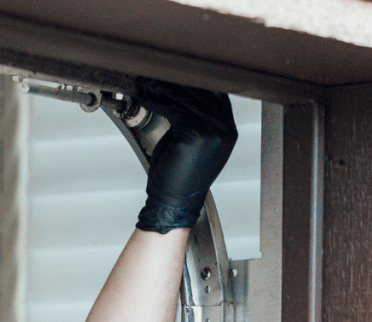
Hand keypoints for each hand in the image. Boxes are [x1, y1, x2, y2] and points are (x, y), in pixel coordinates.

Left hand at [135, 78, 237, 232]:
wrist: (174, 201)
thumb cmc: (179, 174)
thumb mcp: (190, 141)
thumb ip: (191, 118)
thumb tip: (176, 92)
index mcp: (226, 129)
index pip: (214, 93)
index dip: (193, 80)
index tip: (173, 70)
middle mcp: (224, 129)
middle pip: (201, 91)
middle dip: (175, 79)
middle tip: (155, 71)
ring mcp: (213, 132)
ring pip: (185, 98)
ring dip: (162, 87)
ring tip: (146, 81)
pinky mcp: (194, 135)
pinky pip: (173, 109)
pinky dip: (156, 100)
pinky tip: (145, 95)